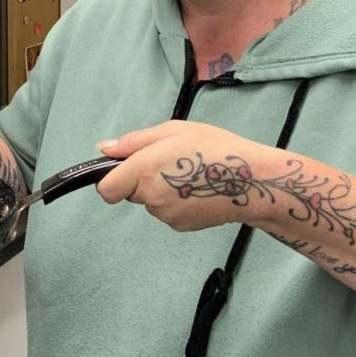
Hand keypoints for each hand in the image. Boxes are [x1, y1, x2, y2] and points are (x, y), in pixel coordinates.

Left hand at [95, 120, 275, 230]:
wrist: (251, 180)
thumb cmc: (216, 148)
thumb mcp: (174, 130)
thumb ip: (134, 142)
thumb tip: (103, 149)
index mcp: (145, 169)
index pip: (106, 189)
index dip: (111, 179)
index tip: (125, 169)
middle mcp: (152, 197)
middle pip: (130, 193)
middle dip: (142, 180)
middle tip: (172, 162)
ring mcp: (166, 215)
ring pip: (151, 202)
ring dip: (161, 190)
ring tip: (190, 174)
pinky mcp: (180, 226)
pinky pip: (167, 212)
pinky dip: (176, 202)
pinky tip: (196, 189)